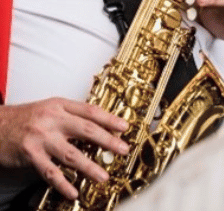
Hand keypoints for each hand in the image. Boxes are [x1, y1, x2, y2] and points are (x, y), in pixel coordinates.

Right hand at [0, 99, 128, 199]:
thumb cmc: (25, 119)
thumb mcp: (49, 109)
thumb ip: (71, 116)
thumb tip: (99, 128)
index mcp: (60, 106)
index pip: (90, 111)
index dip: (109, 119)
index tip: (125, 127)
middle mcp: (52, 120)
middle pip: (86, 130)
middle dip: (108, 141)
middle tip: (123, 149)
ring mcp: (41, 138)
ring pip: (71, 154)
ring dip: (89, 167)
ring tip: (103, 176)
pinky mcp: (30, 154)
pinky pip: (50, 172)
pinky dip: (63, 184)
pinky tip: (73, 192)